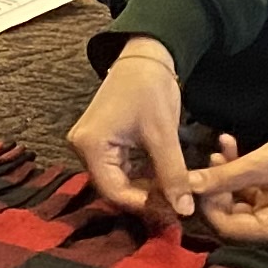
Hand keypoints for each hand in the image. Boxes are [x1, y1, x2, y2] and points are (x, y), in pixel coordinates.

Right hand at [67, 40, 194, 221]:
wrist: (144, 56)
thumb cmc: (150, 88)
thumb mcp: (163, 134)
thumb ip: (173, 174)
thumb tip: (185, 210)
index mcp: (90, 146)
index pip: (114, 191)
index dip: (144, 205)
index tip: (173, 211)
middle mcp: (82, 149)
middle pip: (113, 188)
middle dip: (145, 198)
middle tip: (176, 204)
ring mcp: (90, 146)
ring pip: (118, 181)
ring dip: (145, 188)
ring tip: (173, 193)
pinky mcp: (101, 143)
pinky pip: (119, 169)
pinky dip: (141, 176)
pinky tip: (162, 179)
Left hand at [186, 134, 267, 249]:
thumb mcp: (260, 164)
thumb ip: (222, 176)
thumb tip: (187, 184)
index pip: (229, 229)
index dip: (209, 205)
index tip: (201, 181)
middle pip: (234, 221)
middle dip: (219, 190)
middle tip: (212, 161)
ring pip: (241, 208)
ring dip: (229, 182)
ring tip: (223, 151)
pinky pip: (254, 203)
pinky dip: (243, 183)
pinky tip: (234, 156)